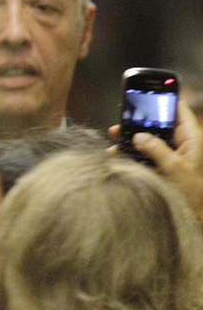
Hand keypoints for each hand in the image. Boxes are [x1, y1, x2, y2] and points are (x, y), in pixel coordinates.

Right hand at [109, 101, 202, 220]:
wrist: (196, 217)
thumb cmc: (194, 193)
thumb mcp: (175, 167)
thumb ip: (157, 149)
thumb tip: (139, 136)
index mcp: (193, 139)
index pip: (180, 111)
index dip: (166, 99)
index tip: (151, 92)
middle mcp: (182, 145)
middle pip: (160, 125)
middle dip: (141, 121)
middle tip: (124, 117)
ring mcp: (171, 156)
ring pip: (149, 140)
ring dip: (132, 139)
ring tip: (115, 135)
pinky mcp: (161, 168)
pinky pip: (144, 156)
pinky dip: (130, 154)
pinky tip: (116, 154)